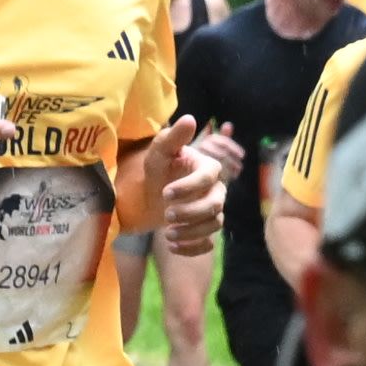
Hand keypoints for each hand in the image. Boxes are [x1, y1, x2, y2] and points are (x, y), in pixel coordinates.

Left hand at [150, 126, 239, 248]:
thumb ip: (173, 137)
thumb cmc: (158, 168)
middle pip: (215, 204)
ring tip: (167, 233)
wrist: (150, 194)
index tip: (166, 193)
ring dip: (191, 232)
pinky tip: (172, 247)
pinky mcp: (205, 230)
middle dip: (191, 212)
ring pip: (214, 225)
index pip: (209, 177)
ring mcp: (213, 211)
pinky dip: (192, 248)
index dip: (189, 186)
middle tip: (166, 213)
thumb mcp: (159, 151)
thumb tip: (190, 118)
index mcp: (208, 168)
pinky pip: (208, 243)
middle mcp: (216, 190)